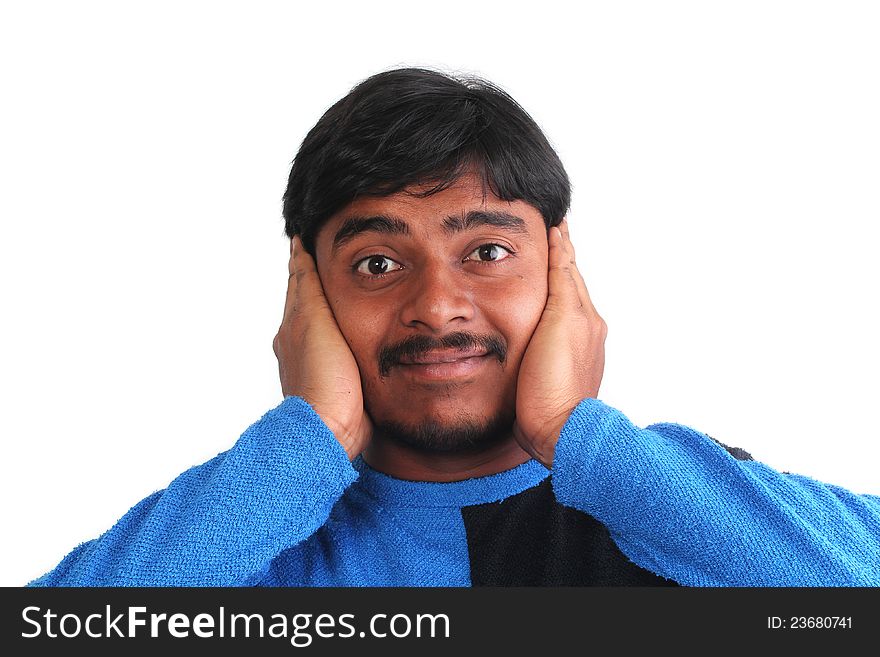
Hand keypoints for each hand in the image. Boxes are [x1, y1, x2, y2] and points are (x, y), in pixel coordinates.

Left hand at [272, 236, 372, 459]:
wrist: (331, 428)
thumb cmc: (323, 377)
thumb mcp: (313, 321)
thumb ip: (309, 287)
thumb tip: (298, 252)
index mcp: (293, 325)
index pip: (299, 282)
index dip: (303, 259)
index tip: (304, 237)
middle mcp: (300, 342)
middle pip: (308, 301)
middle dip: (315, 279)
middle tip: (325, 254)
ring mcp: (319, 363)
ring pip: (324, 324)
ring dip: (332, 306)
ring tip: (349, 289)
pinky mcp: (339, 382)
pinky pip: (342, 347)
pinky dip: (348, 331)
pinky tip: (362, 333)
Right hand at [512, 218, 607, 467]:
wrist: (557, 431)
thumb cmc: (553, 383)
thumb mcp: (560, 322)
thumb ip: (562, 284)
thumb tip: (564, 247)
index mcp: (584, 314)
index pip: (569, 268)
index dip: (560, 245)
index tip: (554, 222)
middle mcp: (585, 328)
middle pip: (569, 284)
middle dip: (559, 260)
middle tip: (549, 234)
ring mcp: (576, 349)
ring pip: (563, 305)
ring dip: (554, 283)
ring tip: (541, 267)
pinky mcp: (560, 368)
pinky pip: (555, 328)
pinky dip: (548, 311)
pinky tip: (536, 314)